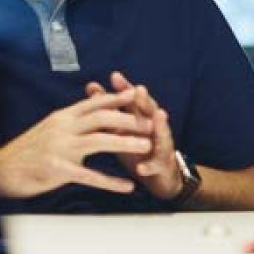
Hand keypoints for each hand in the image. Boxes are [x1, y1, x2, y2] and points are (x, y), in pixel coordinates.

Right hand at [0, 89, 151, 198]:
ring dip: (125, 143)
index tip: (137, 93)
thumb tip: (91, 113)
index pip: (93, 104)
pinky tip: (127, 186)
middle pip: (101, 118)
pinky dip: (111, 182)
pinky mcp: (58, 170)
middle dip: (128, 119)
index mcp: (61, 118)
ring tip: (146, 146)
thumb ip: (70, 122)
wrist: (4, 169)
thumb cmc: (27, 151)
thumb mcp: (48, 129)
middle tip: (149, 123)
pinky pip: (90, 176)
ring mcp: (59, 149)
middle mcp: (61, 129)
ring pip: (99, 141)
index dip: (116, 98)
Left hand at [85, 71, 181, 200]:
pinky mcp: (162, 167)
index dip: (125, 88)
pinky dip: (149, 166)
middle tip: (139, 89)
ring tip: (158, 116)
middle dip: (145, 100)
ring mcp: (161, 147)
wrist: (157, 177)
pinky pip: (156, 166)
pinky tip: (141, 168)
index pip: (134, 100)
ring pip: (162, 135)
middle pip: (150, 112)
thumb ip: (108, 109)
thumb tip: (91, 86)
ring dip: (160, 125)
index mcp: (141, 119)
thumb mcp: (119, 128)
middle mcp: (153, 129)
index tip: (114, 76)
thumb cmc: (135, 148)